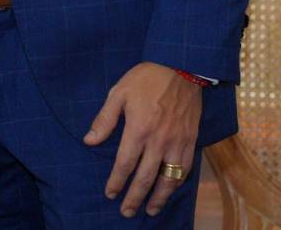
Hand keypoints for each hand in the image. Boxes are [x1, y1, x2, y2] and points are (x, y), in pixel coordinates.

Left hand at [84, 62, 201, 217]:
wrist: (180, 68)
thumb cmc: (145, 79)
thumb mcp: (118, 93)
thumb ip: (104, 119)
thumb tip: (89, 141)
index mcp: (138, 129)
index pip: (124, 164)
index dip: (116, 181)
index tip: (110, 193)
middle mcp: (158, 141)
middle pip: (146, 178)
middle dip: (135, 197)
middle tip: (126, 212)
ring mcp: (177, 143)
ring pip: (168, 179)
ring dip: (159, 198)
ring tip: (151, 210)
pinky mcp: (191, 141)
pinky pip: (184, 169)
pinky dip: (177, 183)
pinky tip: (170, 190)